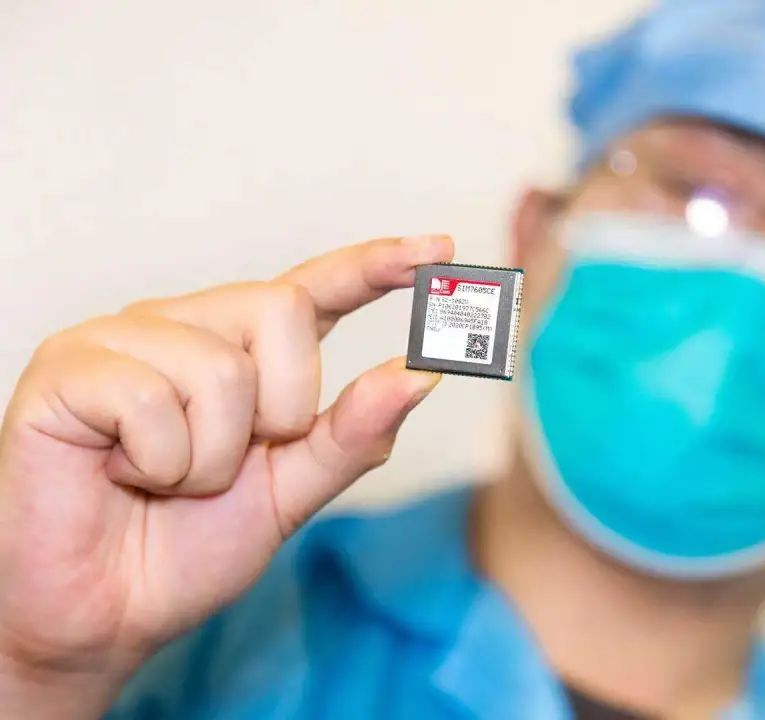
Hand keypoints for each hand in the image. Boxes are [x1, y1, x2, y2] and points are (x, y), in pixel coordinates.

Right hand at [0, 234, 453, 716]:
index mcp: (241, 351)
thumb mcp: (291, 492)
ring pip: (221, 368)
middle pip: (282, 312)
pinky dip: (156, 461)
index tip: (439, 247)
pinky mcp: (67, 366)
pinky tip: (121, 474)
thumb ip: (352, 433)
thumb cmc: (186, 548)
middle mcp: (185, 326)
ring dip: (210, 458)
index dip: (375, 265)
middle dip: (281, 411)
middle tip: (229, 464)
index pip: (315, 288)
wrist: (100, 616)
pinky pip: (151, 398)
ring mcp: (123, 339)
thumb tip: (421, 373)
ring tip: (165, 480)